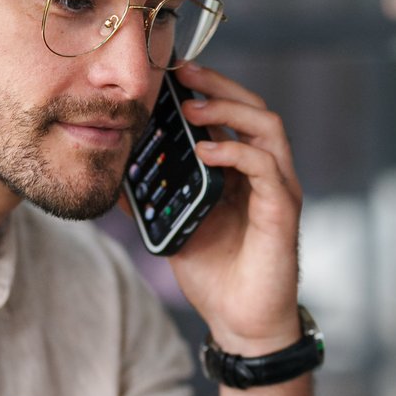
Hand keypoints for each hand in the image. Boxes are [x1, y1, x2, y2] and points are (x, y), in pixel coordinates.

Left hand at [162, 60, 303, 355]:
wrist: (241, 323)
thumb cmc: (215, 275)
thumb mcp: (173, 226)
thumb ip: (151, 197)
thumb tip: (113, 173)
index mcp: (241, 171)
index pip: (232, 114)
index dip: (207, 88)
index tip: (173, 71)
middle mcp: (265, 172)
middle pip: (254, 108)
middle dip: (219, 85)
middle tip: (183, 72)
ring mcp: (278, 188)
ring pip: (267, 127)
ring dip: (229, 110)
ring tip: (191, 108)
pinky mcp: (282, 210)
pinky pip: (265, 167)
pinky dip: (235, 151)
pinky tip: (204, 151)